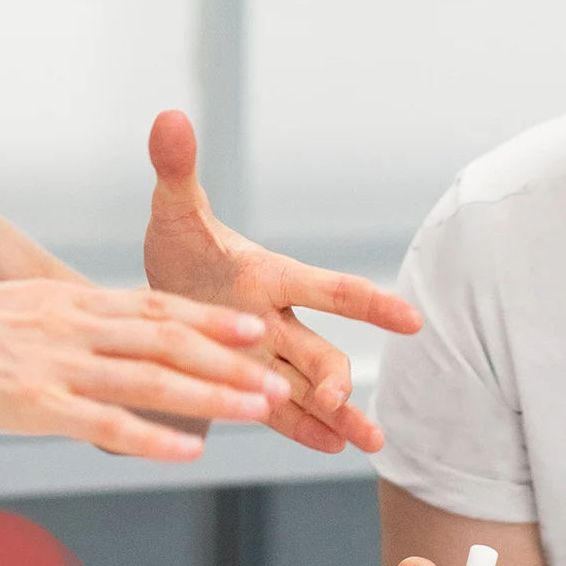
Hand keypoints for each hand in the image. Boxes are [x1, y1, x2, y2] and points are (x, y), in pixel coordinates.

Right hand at [0, 276, 288, 461]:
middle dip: (231, 360)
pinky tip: (187, 451)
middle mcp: (69, 326)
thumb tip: (78, 346)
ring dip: (212, 395)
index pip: (152, 307)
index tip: (254, 326)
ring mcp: (53, 364)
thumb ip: (49, 329)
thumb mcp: (4, 316)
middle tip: (280, 377)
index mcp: (63, 303)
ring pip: (151, 378)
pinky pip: (103, 422)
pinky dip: (152, 437)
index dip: (209, 318)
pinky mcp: (30, 403)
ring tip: (258, 409)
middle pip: (167, 341)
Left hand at [142, 110, 421, 454]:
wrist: (156, 294)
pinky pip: (279, 413)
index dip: (367, 303)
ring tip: (369, 447)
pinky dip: (304, 431)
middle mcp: (276, 320)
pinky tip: (334, 450)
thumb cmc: (177, 248)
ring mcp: (265, 357)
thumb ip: (176, 170)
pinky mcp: (245, 385)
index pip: (326, 289)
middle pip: (318, 352)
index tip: (409, 321)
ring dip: (339, 416)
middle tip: (340, 403)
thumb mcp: (173, 214)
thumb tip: (168, 115)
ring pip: (309, 390)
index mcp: (269, 278)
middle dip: (334, 378)